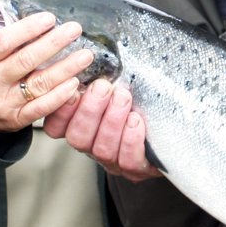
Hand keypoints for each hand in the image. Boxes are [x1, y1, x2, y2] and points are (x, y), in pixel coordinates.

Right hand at [0, 12, 92, 132]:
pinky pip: (40, 108)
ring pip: (38, 84)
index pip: (4, 41)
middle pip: (25, 61)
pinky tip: (74, 83)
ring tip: (84, 56)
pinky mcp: (16, 119)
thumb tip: (45, 22)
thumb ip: (12, 40)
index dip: (27, 29)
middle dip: (53, 44)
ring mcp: (4, 102)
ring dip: (65, 68)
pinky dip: (59, 96)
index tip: (49, 19)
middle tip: (74, 30)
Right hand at [43, 78, 160, 181]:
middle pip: (78, 138)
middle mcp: (92, 146)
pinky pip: (128, 161)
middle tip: (103, 87)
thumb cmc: (136, 98)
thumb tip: (89, 57)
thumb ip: (98, 78)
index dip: (61, 110)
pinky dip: (130, 140)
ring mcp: (112, 161)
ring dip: (112, 121)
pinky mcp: (137, 170)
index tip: (72, 87)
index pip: (56, 127)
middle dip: (90, 110)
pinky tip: (135, 121)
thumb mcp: (114, 85)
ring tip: (123, 98)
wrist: (170, 126)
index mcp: (79, 126)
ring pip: (102, 149)